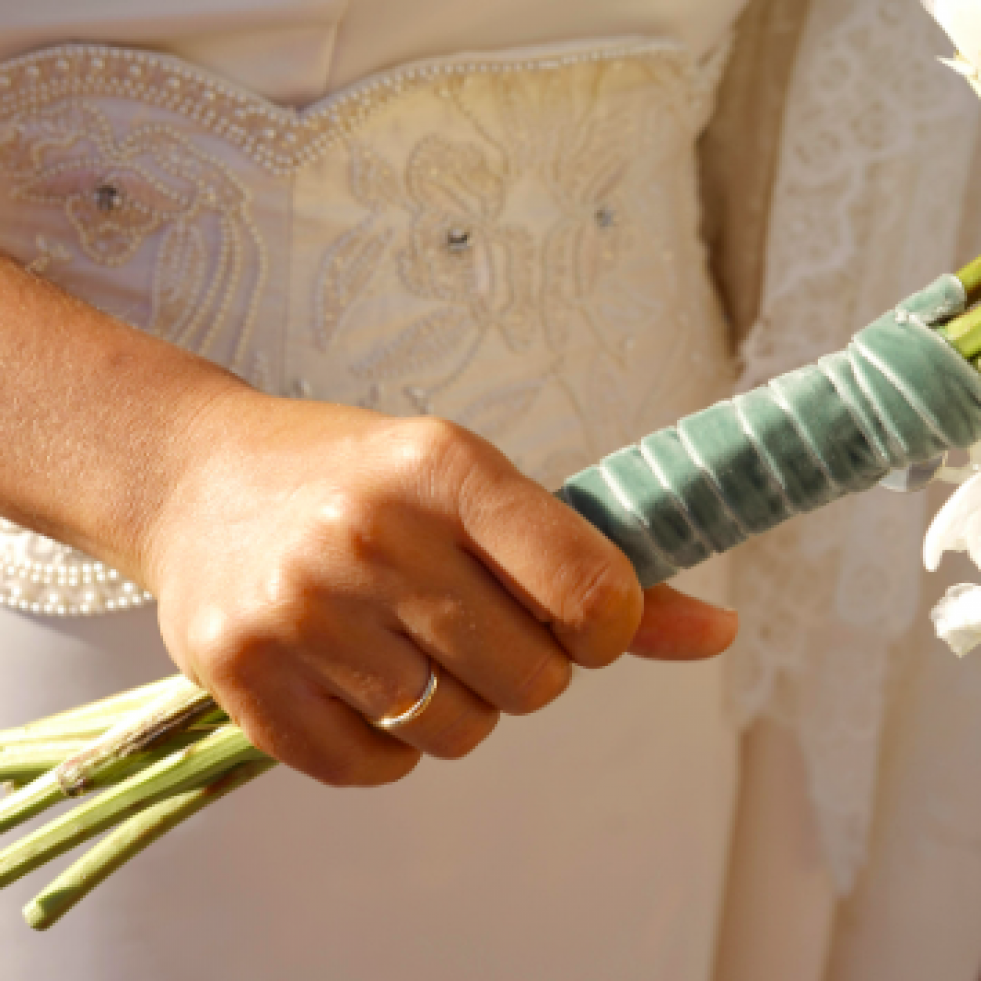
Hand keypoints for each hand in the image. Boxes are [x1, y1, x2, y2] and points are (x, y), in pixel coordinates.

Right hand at [141, 391, 736, 787]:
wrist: (198, 476)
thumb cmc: (359, 478)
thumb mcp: (473, 486)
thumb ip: (592, 561)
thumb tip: (717, 631)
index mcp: (446, 468)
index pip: (592, 594)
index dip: (611, 628)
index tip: (583, 620)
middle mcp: (373, 535)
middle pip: (535, 683)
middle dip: (528, 667)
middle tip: (477, 623)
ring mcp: (301, 609)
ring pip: (456, 733)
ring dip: (457, 706)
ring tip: (412, 645)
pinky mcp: (245, 674)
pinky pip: (374, 768)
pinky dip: (387, 743)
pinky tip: (361, 679)